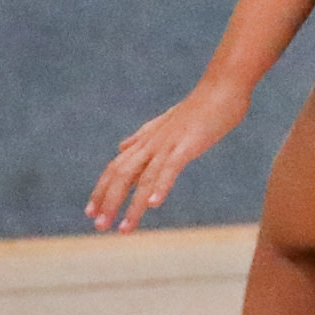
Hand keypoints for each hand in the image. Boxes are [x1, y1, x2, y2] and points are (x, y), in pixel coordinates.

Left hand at [86, 80, 249, 231]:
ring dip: (133, 205)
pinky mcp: (188, 144)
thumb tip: (121, 147)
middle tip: (99, 226)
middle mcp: (152, 142)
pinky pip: (171, 167)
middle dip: (109, 201)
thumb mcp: (167, 123)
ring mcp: (169, 143)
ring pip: (145, 177)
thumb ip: (143, 136)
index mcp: (147, 139)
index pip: (116, 167)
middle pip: (122, 174)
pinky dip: (161, 186)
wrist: (224, 85)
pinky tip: (153, 205)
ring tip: (124, 229)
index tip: (90, 212)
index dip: (101, 189)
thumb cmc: (201, 106)